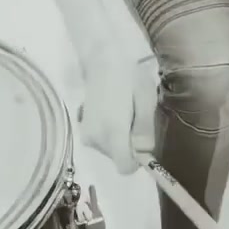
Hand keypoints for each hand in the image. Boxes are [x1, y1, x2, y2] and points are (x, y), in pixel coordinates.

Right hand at [77, 46, 152, 174]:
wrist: (102, 61)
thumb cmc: (129, 77)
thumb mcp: (146, 100)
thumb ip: (144, 128)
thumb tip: (144, 152)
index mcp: (113, 132)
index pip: (125, 167)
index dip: (138, 160)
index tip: (142, 142)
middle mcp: (96, 139)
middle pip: (119, 158)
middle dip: (129, 144)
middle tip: (133, 118)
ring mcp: (86, 134)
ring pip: (111, 150)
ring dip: (120, 137)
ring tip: (122, 111)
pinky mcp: (82, 128)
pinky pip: (102, 141)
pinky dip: (109, 132)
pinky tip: (111, 111)